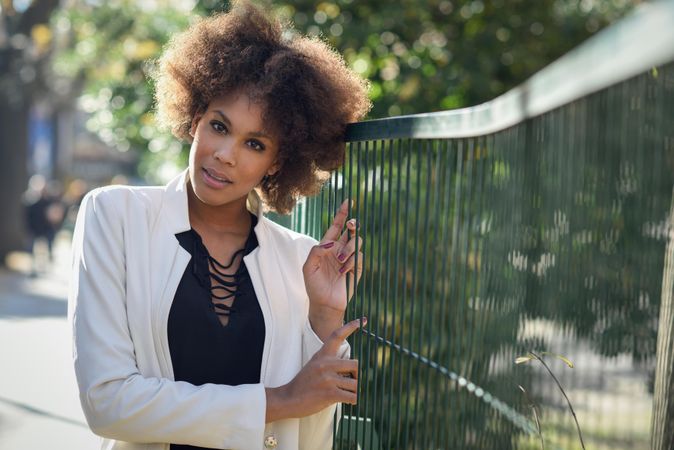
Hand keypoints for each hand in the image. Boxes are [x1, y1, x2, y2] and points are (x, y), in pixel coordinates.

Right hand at [265, 318, 364, 421]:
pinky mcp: (330, 393)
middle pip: (356, 365)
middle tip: (352, 382)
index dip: (351, 326)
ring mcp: (328, 379)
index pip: (337, 335)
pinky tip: (349, 401)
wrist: (287, 398)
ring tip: (347, 394)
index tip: (362, 320)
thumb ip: (329, 361)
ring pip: (356, 384)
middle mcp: (326, 364)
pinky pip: (352, 397)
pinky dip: (354, 400)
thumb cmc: (303, 383)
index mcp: (322, 355)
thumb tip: (352, 366)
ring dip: (355, 390)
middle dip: (358, 375)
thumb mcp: (314, 364)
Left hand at [303, 200, 363, 337]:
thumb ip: (316, 251)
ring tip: (340, 261)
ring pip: (356, 242)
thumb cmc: (314, 285)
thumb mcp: (308, 267)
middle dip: (352, 225)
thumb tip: (331, 243)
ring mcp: (349, 258)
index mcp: (327, 246)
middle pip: (350, 230)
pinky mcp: (357, 268)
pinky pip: (358, 257)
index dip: (342, 214)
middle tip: (351, 225)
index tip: (348, 201)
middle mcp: (339, 249)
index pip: (336, 226)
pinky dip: (351, 262)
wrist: (324, 304)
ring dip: (348, 248)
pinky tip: (343, 271)